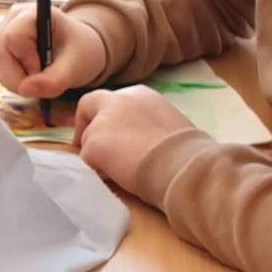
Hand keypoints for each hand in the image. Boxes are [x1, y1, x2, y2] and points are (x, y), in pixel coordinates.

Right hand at [0, 3, 109, 96]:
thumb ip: (53, 80)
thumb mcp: (74, 67)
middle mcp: (11, 20)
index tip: (45, 69)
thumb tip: (24, 90)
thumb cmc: (78, 51)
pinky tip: (32, 79)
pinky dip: (14, 83)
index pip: (14, 37)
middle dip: (20, 76)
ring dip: (17, 82)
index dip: (27, 59)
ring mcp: (1, 34)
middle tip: (42, 83)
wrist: (78, 50)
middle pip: (1, 52)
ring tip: (41, 81)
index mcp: (31, 13)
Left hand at [73, 85, 196, 194]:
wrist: (184, 166)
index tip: (110, 134)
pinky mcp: (93, 143)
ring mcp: (103, 121)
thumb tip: (135, 138)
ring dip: (98, 156)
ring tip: (123, 172)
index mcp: (139, 93)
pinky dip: (99, 172)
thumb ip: (144, 122)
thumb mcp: (166, 123)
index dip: (106, 116)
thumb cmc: (186, 152)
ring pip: (87, 139)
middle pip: (88, 106)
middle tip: (91, 148)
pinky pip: (88, 162)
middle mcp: (118, 100)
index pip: (111, 100)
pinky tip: (121, 178)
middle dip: (85, 125)